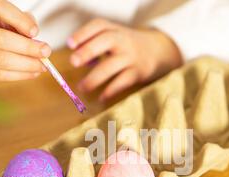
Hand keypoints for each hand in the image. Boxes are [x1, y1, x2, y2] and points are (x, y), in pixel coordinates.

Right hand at [0, 0, 50, 88]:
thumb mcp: (7, 24)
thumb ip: (22, 23)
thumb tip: (35, 35)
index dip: (19, 20)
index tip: (36, 32)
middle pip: (1, 38)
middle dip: (27, 47)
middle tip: (46, 52)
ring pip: (2, 59)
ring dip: (27, 64)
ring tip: (42, 66)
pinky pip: (1, 74)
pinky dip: (21, 75)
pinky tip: (33, 73)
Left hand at [68, 19, 182, 101]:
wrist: (158, 51)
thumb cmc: (126, 46)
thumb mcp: (113, 38)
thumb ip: (94, 46)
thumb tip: (79, 61)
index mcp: (114, 29)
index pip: (98, 26)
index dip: (83, 34)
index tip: (70, 44)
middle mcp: (123, 40)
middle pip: (106, 40)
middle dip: (88, 50)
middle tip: (73, 62)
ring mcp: (131, 56)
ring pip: (111, 66)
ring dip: (95, 78)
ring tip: (82, 88)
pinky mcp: (138, 72)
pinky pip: (123, 81)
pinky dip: (111, 90)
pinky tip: (101, 98)